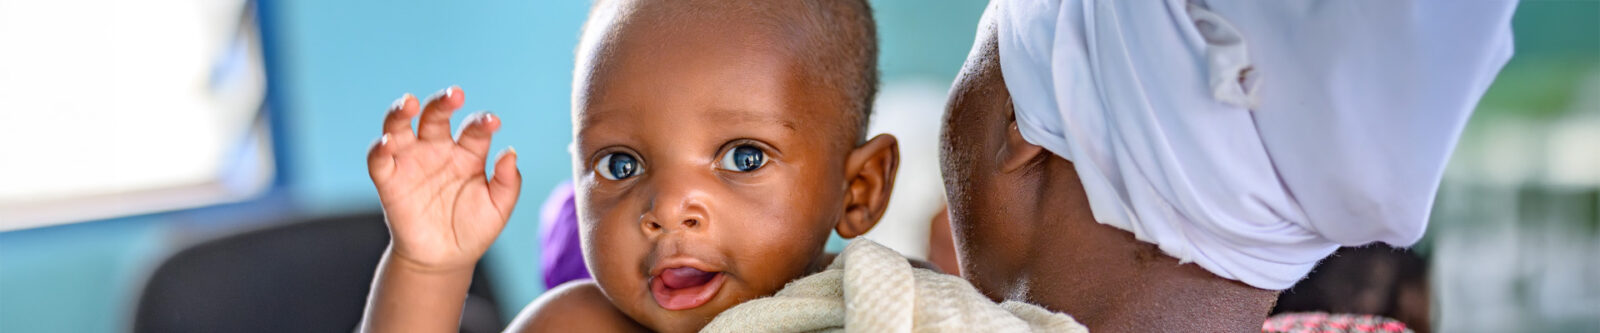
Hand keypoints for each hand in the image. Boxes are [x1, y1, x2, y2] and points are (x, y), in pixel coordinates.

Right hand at [367, 86, 520, 272]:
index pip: (474, 129)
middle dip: (443, 102)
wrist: (444, 260)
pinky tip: (387, 142)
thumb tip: (509, 153)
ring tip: (409, 102)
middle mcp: (437, 150)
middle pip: (435, 116)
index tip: (492, 122)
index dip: (482, 122)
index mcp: (467, 153)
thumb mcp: (498, 208)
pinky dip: (379, 149)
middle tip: (455, 94)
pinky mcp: (389, 181)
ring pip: (400, 127)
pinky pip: (379, 160)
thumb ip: (507, 182)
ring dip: (401, 112)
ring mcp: (411, 162)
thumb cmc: (473, 229)